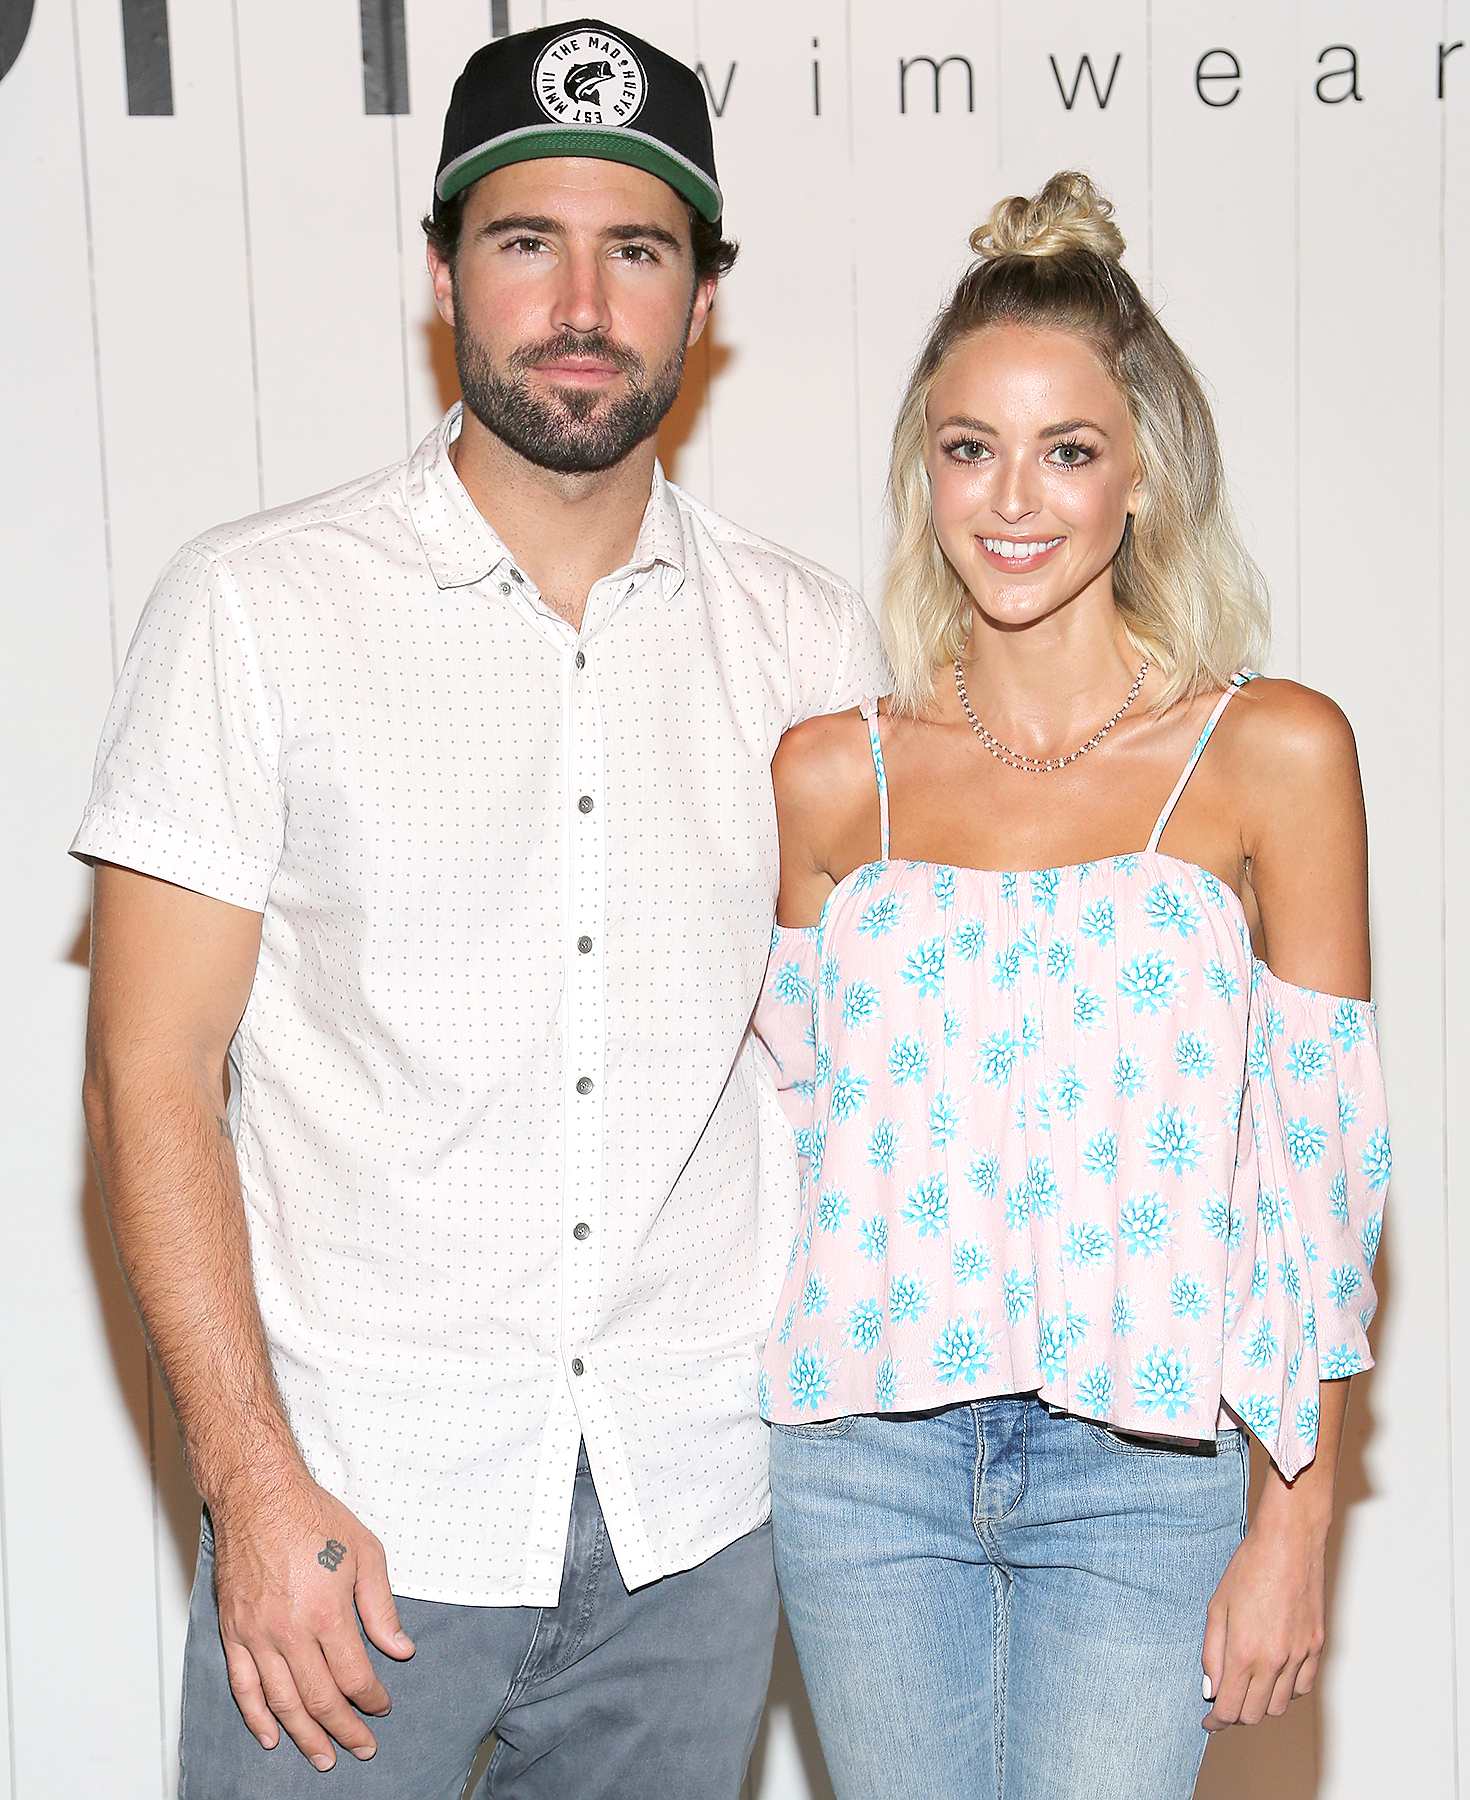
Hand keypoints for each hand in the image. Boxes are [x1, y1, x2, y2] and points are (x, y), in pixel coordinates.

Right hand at [210, 1468, 414, 1769]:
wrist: (259, 1496)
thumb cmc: (311, 1517)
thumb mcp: (366, 1553)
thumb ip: (381, 1607)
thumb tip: (400, 1649)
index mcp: (327, 1613)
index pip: (354, 1676)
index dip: (372, 1699)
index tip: (382, 1706)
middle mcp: (289, 1631)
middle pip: (320, 1699)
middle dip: (344, 1729)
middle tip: (360, 1747)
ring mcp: (258, 1635)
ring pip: (282, 1702)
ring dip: (304, 1736)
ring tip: (322, 1756)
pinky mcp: (234, 1631)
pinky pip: (243, 1686)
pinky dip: (256, 1717)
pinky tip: (271, 1736)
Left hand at [1201, 1502, 1326, 1729]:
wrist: (1289, 1544)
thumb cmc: (1250, 1568)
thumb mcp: (1217, 1607)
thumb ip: (1211, 1652)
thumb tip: (1211, 1688)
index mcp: (1244, 1652)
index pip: (1229, 1708)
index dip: (1216, 1721)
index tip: (1209, 1721)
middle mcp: (1275, 1661)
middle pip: (1254, 1713)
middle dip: (1235, 1712)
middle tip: (1224, 1697)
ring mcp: (1300, 1656)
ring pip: (1280, 1705)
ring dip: (1260, 1702)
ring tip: (1247, 1683)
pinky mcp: (1317, 1647)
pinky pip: (1303, 1687)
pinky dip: (1286, 1690)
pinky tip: (1274, 1674)